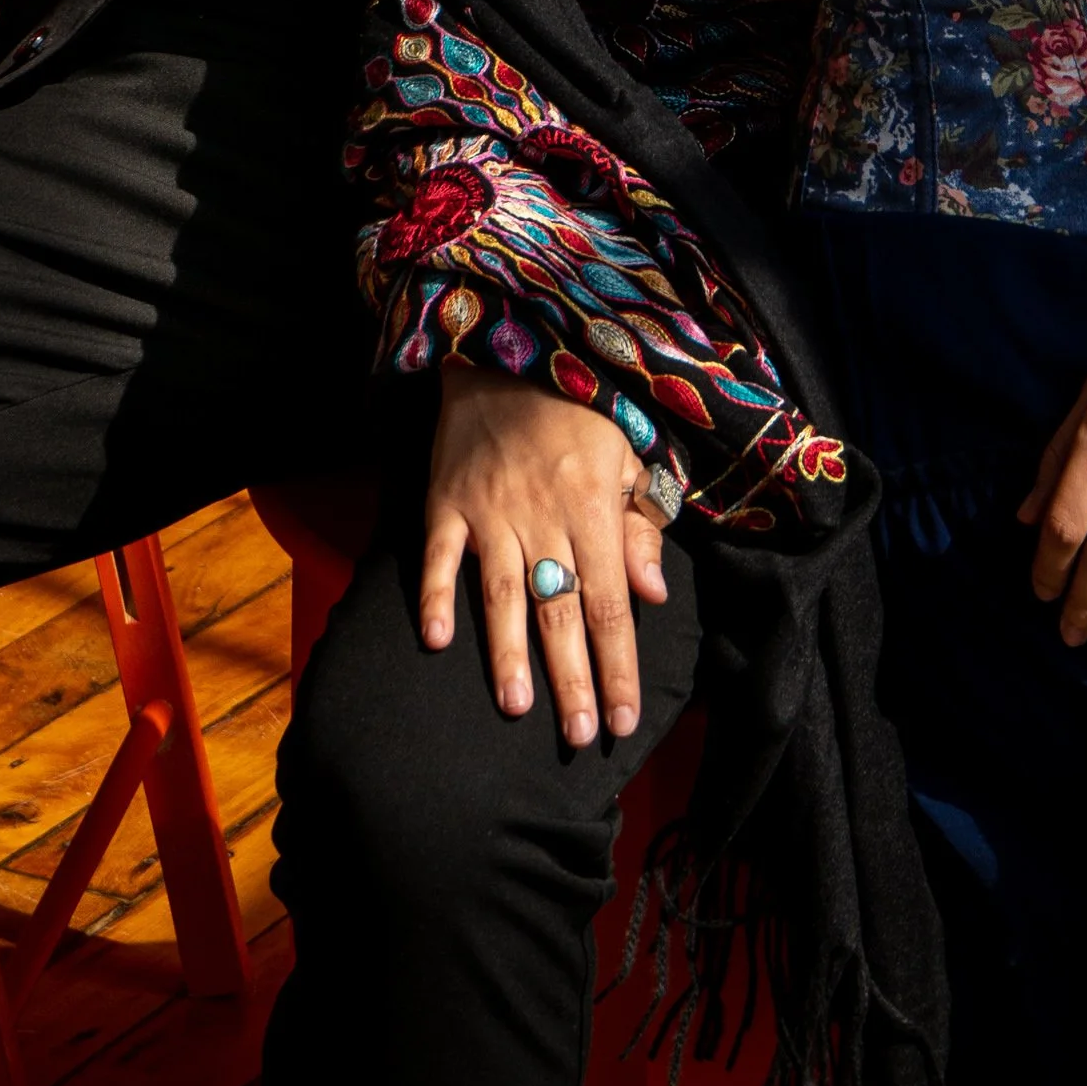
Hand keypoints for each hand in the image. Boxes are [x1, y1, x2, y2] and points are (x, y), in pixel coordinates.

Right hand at [419, 368, 670, 747]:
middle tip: (579, 737)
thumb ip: (641, 522)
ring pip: (500, 592)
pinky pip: (436, 554)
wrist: (508, 348)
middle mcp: (542, 514)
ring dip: (508, 652)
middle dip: (572, 677)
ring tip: (518, 706)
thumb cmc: (579, 407)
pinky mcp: (445, 501)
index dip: (619, 663)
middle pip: (560, 608)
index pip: (610, 600)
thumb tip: (653, 594)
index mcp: (593, 505)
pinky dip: (433, 596)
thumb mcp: (628, 452)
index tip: (625, 719)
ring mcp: (489, 509)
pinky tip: (435, 641)